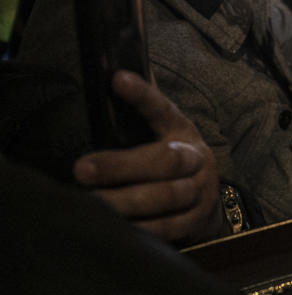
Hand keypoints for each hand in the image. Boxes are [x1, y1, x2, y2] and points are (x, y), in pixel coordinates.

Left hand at [73, 71, 225, 243]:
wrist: (208, 202)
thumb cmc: (171, 161)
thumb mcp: (164, 134)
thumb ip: (143, 110)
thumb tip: (116, 66)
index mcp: (183, 132)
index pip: (163, 109)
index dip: (143, 95)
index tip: (117, 79)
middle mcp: (197, 159)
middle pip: (165, 160)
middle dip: (122, 166)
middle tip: (81, 169)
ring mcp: (200, 192)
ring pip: (166, 196)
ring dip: (127, 201)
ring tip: (92, 203)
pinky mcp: (196, 221)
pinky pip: (168, 227)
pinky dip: (142, 228)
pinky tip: (115, 228)